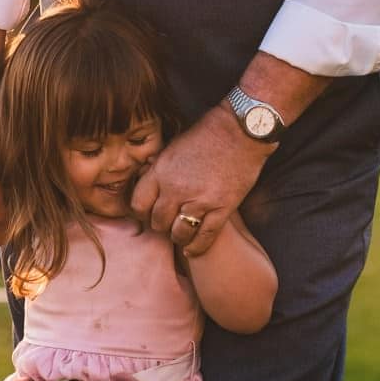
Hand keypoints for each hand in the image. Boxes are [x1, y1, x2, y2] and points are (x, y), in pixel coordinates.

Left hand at [130, 106, 271, 256]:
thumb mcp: (172, 147)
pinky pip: (205, 237)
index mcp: (160, 171)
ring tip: (181, 234)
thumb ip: (159, 169)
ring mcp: (199, 200)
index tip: (148, 213)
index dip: (141, 213)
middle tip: (166, 224)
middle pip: (157, 222)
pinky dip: (197, 247)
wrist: (241, 130)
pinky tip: (193, 250)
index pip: (138, 204)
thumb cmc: (207, 134)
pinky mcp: (222, 208)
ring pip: (179, 233)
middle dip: (160, 225)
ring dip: (178, 237)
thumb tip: (147, 184)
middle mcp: (176, 189)